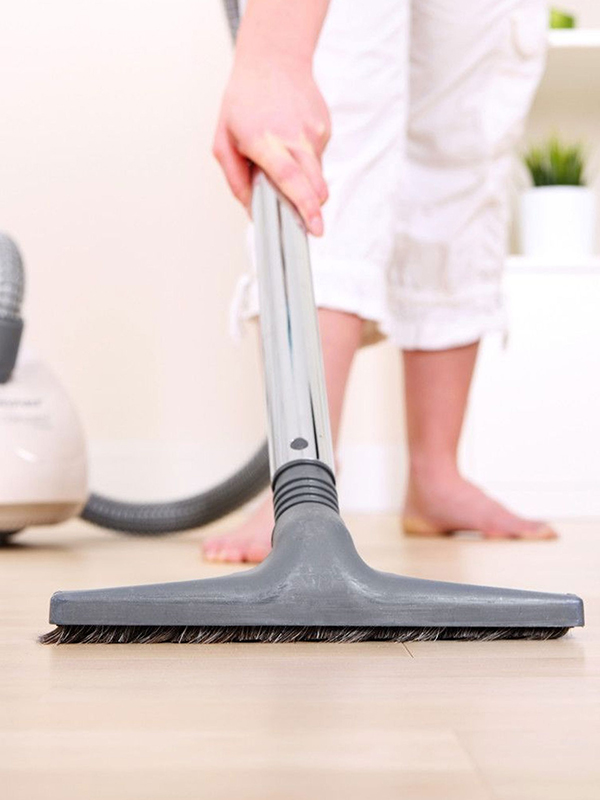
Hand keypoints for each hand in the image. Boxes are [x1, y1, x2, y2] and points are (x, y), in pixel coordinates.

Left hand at [213, 53, 330, 235]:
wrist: (274, 60)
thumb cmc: (244, 101)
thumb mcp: (223, 141)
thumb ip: (235, 180)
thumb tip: (253, 211)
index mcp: (265, 142)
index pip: (290, 179)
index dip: (304, 206)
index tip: (315, 228)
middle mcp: (294, 137)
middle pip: (314, 185)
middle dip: (314, 209)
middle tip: (308, 224)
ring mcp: (314, 133)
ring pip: (317, 176)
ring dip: (304, 182)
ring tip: (282, 159)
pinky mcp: (325, 129)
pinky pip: (317, 159)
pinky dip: (305, 161)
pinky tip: (291, 140)